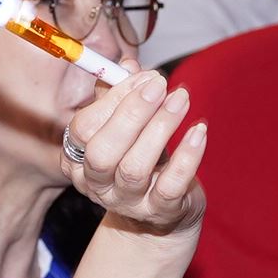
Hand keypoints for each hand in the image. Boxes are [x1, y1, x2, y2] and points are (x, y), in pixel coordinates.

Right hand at [59, 71, 206, 237]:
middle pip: (102, 152)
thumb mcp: (125, 128)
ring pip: (134, 168)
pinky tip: (198, 130)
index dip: (113, 98)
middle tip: (159, 84)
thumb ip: (120, 96)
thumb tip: (128, 64)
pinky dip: (187, 155)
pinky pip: (171, 185)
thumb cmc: (140, 158)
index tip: (143, 76)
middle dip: (132, 113)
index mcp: (79, 159)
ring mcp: (127, 202)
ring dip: (160, 127)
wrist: (161, 213)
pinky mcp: (160, 212)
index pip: (83, 128)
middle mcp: (97, 185)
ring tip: (181, 98)